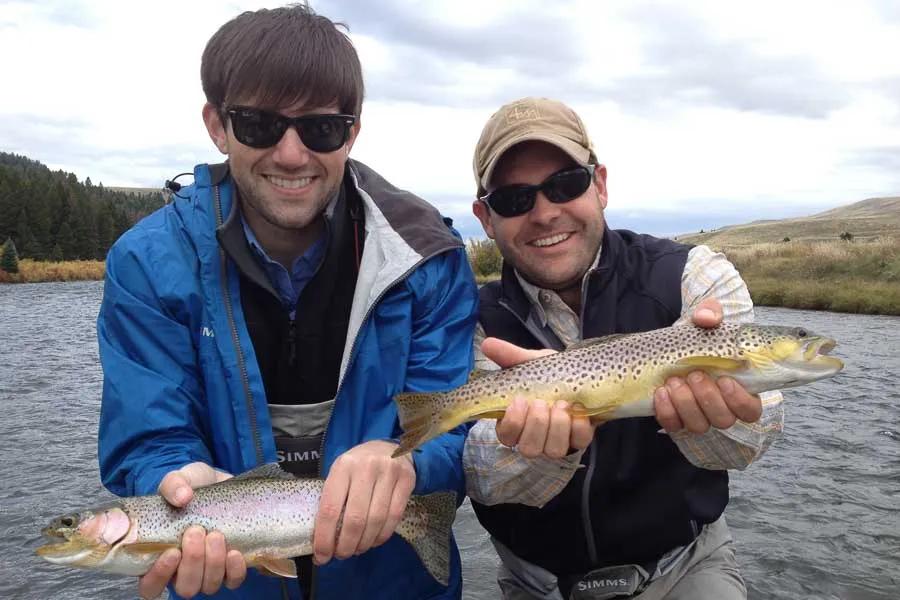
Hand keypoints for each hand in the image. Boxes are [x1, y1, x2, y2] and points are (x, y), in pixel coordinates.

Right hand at [138, 462, 245, 599]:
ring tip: (216, 535)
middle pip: (185, 587)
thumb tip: (182, 496)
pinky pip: (233, 580)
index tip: (171, 552)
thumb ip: (173, 485)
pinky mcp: (232, 567)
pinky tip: (235, 552)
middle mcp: (183, 570)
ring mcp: (209, 571)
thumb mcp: (179, 479)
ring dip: (213, 563)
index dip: (159, 576)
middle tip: (196, 532)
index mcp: (160, 557)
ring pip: (209, 586)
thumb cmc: (192, 487)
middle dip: (192, 562)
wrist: (220, 483)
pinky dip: (235, 570)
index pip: (150, 586)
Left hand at [313, 440, 415, 565]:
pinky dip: (382, 535)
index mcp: (343, 466)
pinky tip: (373, 540)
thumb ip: (333, 500)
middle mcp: (366, 468)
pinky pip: (394, 517)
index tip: (322, 556)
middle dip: (346, 545)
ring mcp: (389, 473)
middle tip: (342, 555)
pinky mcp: (407, 480)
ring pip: (376, 520)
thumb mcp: (340, 473)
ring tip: (357, 549)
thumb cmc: (358, 466)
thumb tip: (322, 539)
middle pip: (355, 519)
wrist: (389, 447)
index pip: (330, 508)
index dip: (325, 538)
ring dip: (364, 543)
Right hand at [481, 337, 595, 457]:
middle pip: (529, 448)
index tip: (519, 401)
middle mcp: (534, 437)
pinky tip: (577, 410)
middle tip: (542, 402)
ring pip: (553, 450)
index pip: (506, 436)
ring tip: (562, 404)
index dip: (512, 423)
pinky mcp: (579, 440)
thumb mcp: (530, 363)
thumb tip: (486, 344)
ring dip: (557, 426)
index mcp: (516, 421)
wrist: (581, 372)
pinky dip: (578, 426)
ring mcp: (557, 441)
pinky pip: (578, 442)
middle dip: (537, 424)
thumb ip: (509, 355)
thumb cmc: (549, 372)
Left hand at [654, 298, 762, 432]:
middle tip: (695, 374)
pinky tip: (660, 392)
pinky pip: (673, 425)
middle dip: (708, 398)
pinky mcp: (675, 420)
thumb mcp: (705, 321)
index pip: (751, 410)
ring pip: (699, 426)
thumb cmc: (697, 337)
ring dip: (686, 404)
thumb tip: (706, 318)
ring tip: (674, 380)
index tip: (725, 380)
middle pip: (724, 420)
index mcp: (739, 389)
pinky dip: (666, 411)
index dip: (740, 400)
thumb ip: (711, 313)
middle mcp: (721, 408)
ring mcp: (697, 416)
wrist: (668, 347)